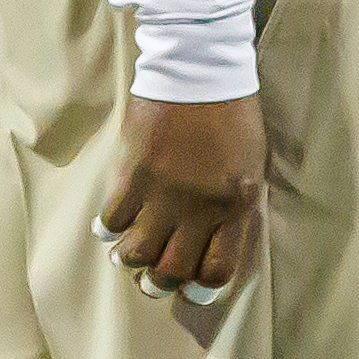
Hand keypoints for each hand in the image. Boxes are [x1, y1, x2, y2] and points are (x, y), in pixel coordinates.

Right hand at [97, 92, 264, 303]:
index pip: (217, 270)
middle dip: (159, 282)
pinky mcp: (133, 174)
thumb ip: (234, 205)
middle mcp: (200, 207)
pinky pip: (111, 220)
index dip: (200, 289)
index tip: (189, 290)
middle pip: (172, 271)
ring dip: (129, 260)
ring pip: (135, 255)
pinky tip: (111, 222)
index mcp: (236, 204)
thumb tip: (213, 242)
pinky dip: (107, 228)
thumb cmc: (233, 113)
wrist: (202, 67)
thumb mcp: (250, 164)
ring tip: (127, 252)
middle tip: (152, 276)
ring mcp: (164, 193)